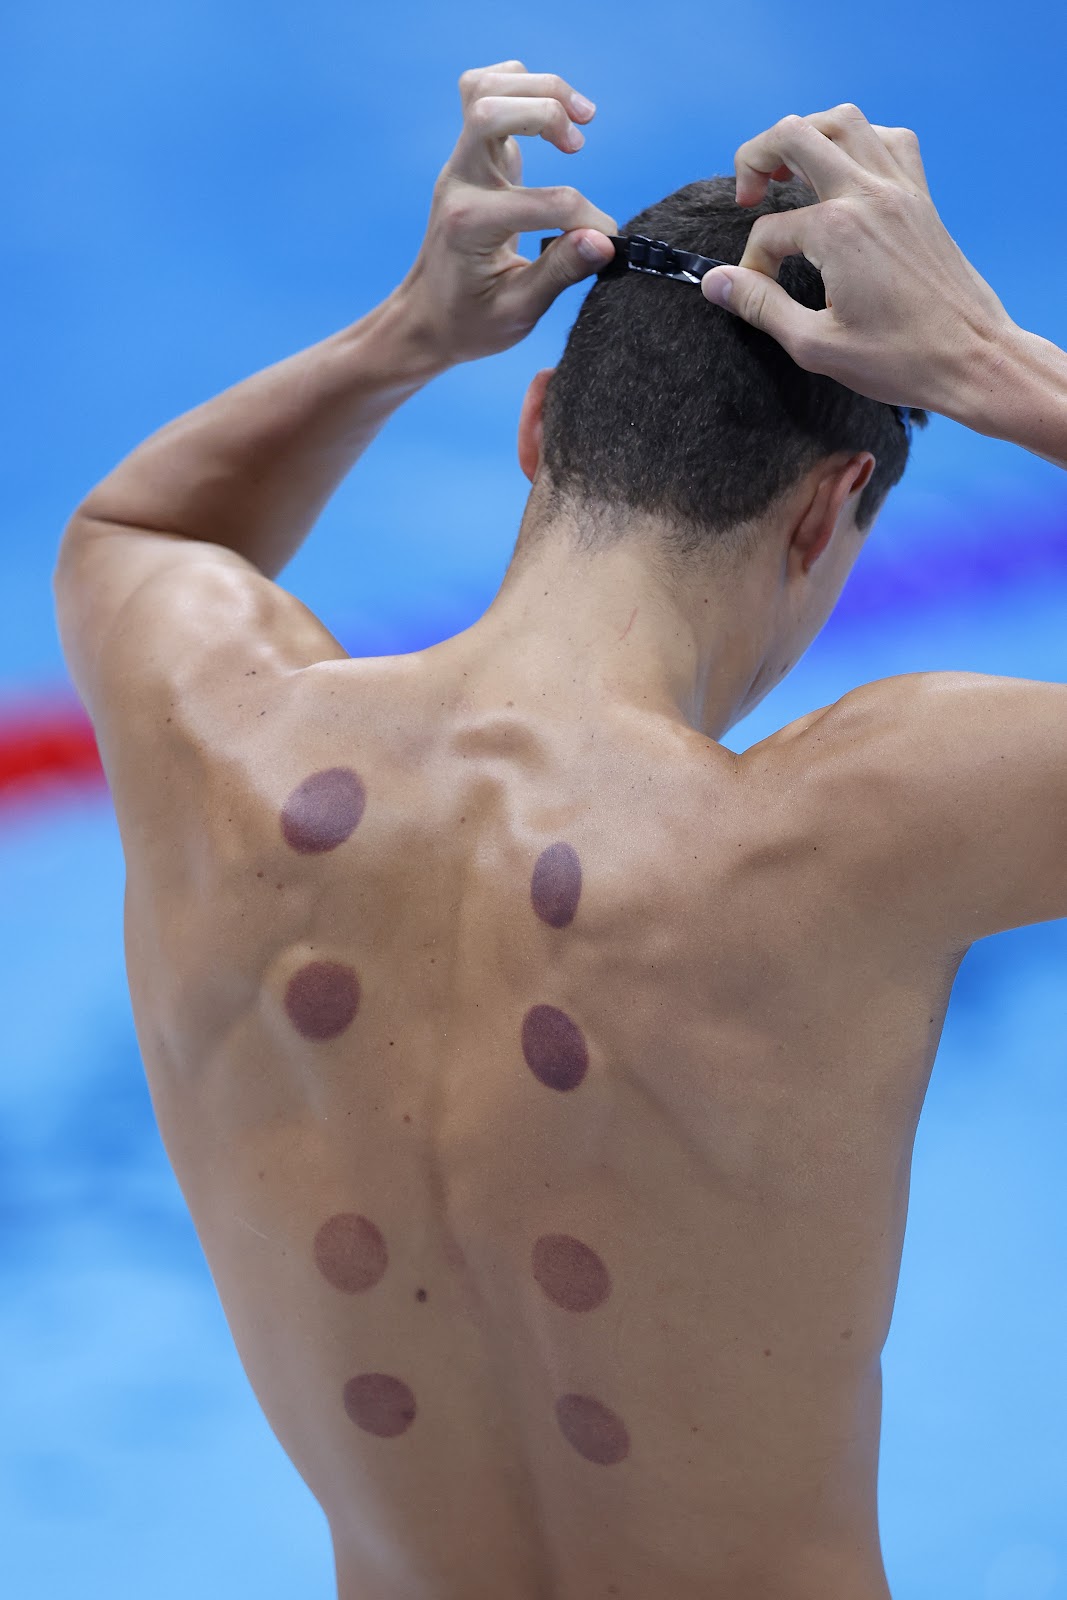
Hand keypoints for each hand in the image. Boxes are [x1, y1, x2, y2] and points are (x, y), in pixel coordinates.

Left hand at [395, 60, 617, 366]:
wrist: (427, 318)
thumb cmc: (469, 322)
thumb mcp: (518, 312)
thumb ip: (560, 272)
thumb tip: (604, 241)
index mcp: (471, 226)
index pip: (546, 203)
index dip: (590, 221)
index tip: (606, 242)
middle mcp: (461, 185)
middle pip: (491, 109)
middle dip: (547, 112)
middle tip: (579, 145)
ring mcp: (462, 166)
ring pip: (485, 88)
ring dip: (538, 89)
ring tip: (579, 119)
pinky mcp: (472, 158)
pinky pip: (484, 93)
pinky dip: (520, 87)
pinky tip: (550, 116)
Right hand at [700, 104, 1014, 414]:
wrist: (972, 358)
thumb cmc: (899, 360)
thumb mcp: (815, 345)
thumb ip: (761, 306)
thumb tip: (714, 283)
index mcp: (838, 232)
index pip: (770, 231)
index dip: (751, 266)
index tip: (757, 293)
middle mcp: (868, 195)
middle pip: (796, 134)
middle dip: (756, 157)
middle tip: (748, 195)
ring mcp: (900, 189)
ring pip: (844, 121)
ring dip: (807, 135)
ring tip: (789, 172)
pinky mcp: (921, 197)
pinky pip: (890, 139)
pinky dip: (860, 142)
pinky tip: (844, 174)